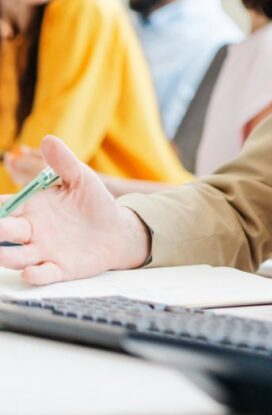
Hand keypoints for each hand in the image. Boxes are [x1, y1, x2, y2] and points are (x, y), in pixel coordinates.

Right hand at [0, 136, 150, 283]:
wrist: (117, 228)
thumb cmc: (93, 201)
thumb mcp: (80, 178)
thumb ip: (63, 162)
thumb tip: (48, 139)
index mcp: (31, 208)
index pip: (4, 208)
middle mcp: (31, 232)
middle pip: (5, 233)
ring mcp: (43, 252)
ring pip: (17, 257)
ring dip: (8, 257)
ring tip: (1, 255)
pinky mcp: (59, 269)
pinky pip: (43, 275)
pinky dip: (36, 275)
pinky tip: (32, 272)